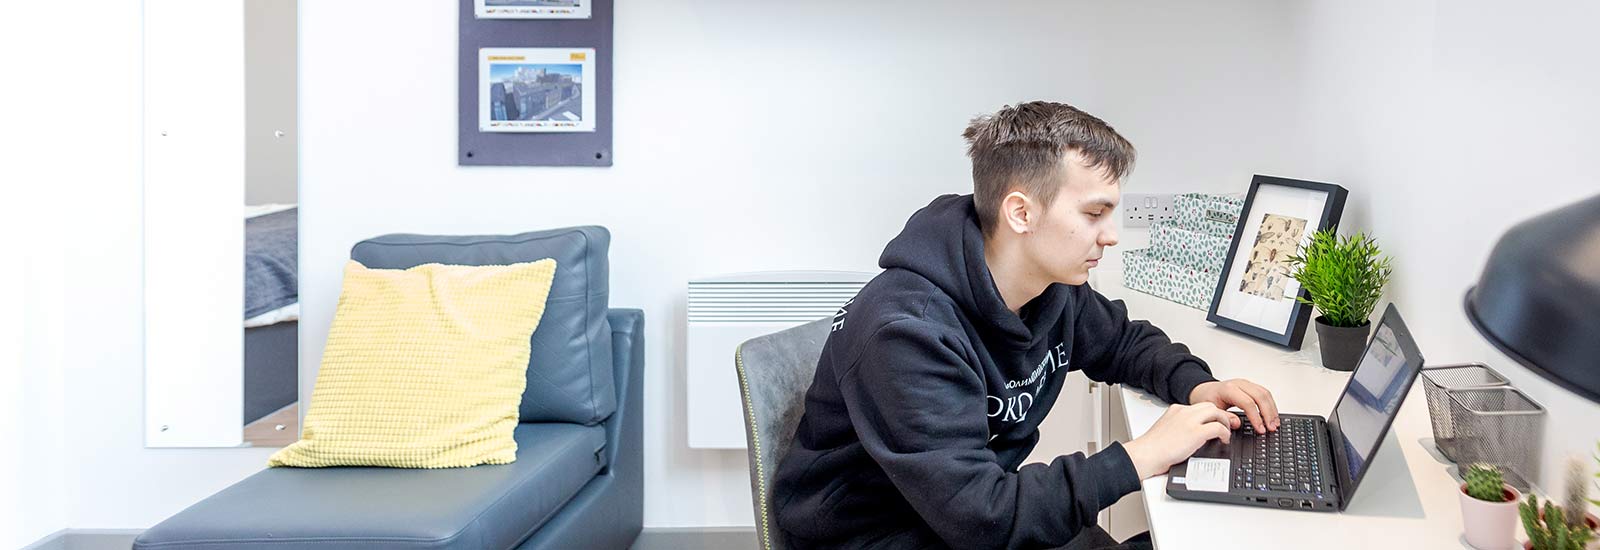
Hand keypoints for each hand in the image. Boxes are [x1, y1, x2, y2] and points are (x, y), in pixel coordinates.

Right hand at [1122, 402, 1237, 479]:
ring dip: (1224, 422)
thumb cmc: (1152, 449)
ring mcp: (1190, 421)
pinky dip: (1225, 433)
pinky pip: (1218, 427)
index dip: (1210, 416)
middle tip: (1226, 427)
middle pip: (1210, 406)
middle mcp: (1183, 412)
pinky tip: (1223, 440)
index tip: (1216, 422)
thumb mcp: (1166, 431)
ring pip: (1216, 412)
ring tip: (1225, 434)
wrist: (1145, 455)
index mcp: (1175, 411)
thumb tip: (1192, 436)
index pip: (1199, 408)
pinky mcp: (1195, 432)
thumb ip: (1180, 428)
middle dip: (1221, 416)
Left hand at [1188, 379, 1279, 433]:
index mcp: (1228, 389)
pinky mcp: (1250, 387)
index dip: (1256, 417)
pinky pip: (1264, 393)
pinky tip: (1272, 416)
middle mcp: (1239, 384)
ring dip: (1272, 409)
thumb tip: (1237, 423)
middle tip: (1271, 428)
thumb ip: (1223, 417)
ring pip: (1265, 394)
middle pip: (1260, 396)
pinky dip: (1270, 405)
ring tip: (1274, 424)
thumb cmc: (1206, 399)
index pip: (1248, 402)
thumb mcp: (1210, 410)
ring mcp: (1246, 384)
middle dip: (1268, 414)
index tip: (1261, 429)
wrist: (1204, 390)